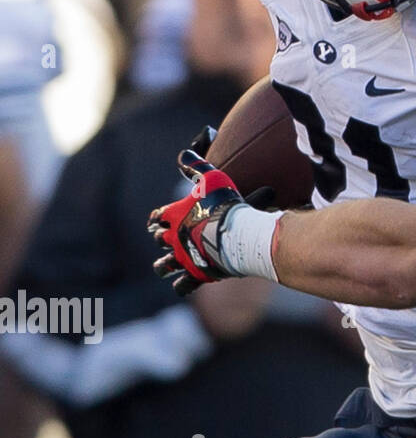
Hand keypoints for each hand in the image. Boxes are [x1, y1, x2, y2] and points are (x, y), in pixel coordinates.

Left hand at [148, 149, 268, 295]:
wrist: (236, 233)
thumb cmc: (224, 204)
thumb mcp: (211, 177)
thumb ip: (195, 165)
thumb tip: (183, 152)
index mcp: (174, 215)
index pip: (157, 216)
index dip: (157, 218)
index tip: (158, 219)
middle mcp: (173, 238)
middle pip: (158, 239)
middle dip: (161, 238)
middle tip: (168, 239)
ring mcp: (183, 258)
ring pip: (163, 267)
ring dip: (164, 265)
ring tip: (167, 266)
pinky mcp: (196, 274)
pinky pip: (182, 285)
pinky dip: (182, 285)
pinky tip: (185, 283)